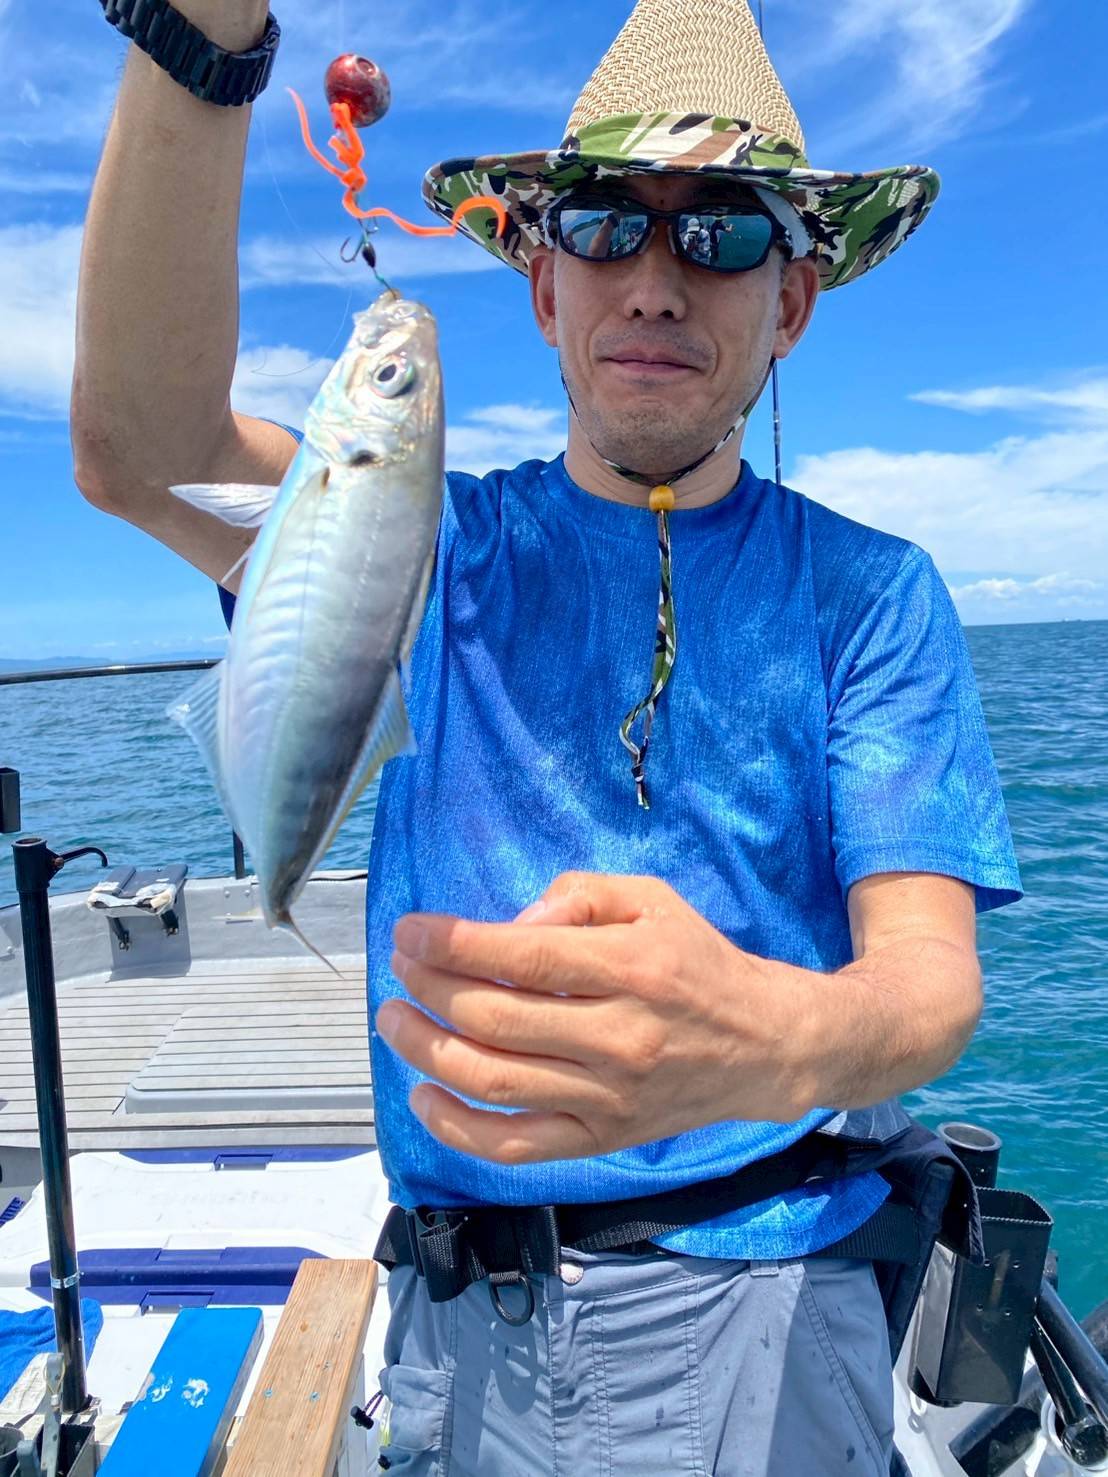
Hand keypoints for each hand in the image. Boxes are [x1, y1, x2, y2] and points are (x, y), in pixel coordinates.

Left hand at [376, 872, 811, 1164]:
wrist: (765, 1045)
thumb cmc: (699, 962)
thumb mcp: (653, 900)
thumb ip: (580, 893)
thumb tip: (511, 923)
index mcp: (631, 967)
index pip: (522, 956)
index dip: (452, 943)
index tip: (411, 931)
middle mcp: (618, 1036)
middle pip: (495, 1016)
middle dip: (429, 987)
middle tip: (399, 967)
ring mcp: (607, 1096)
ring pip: (492, 1079)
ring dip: (426, 1048)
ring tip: (394, 1019)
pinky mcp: (600, 1138)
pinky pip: (515, 1145)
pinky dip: (457, 1128)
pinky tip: (423, 1096)